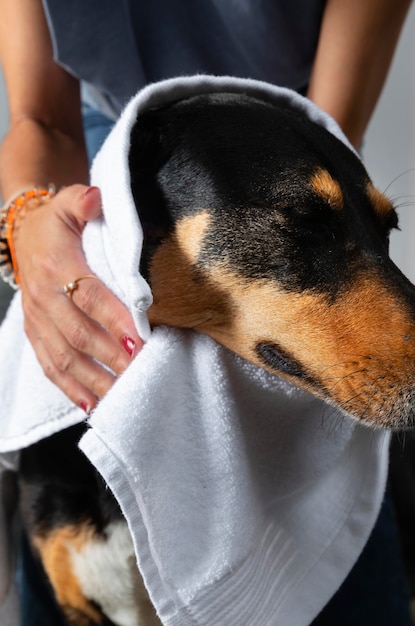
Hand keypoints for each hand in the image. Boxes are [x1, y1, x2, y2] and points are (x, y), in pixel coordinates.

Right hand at [13, 185, 143, 412]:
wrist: (22, 235)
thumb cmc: (54, 224)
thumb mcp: (67, 203)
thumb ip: (81, 202)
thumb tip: (95, 199)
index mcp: (56, 267)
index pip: (90, 297)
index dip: (115, 320)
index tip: (141, 340)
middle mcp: (44, 299)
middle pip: (80, 335)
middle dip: (111, 359)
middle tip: (141, 375)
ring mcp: (38, 322)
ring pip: (65, 358)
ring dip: (94, 381)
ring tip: (121, 397)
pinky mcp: (36, 336)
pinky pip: (51, 367)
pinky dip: (71, 388)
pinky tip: (92, 405)